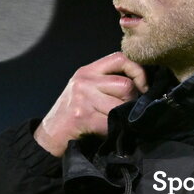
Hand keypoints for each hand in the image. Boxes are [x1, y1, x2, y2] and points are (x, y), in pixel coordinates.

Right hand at [34, 52, 148, 156]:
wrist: (51, 134)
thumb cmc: (72, 113)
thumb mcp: (86, 89)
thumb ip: (107, 82)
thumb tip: (141, 85)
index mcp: (87, 71)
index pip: (120, 58)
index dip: (138, 71)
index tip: (142, 87)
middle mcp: (85, 81)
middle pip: (126, 85)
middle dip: (132, 101)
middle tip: (127, 111)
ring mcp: (83, 98)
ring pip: (122, 103)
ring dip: (124, 116)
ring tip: (116, 120)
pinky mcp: (84, 116)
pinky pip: (112, 121)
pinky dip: (115, 129)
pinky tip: (108, 130)